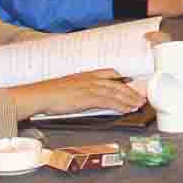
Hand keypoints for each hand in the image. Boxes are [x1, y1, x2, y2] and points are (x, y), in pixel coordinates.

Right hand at [11, 70, 143, 118]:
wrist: (40, 95)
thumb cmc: (50, 93)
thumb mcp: (68, 87)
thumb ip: (80, 89)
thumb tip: (85, 95)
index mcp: (86, 75)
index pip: (109, 72)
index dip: (122, 78)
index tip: (131, 82)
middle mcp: (91, 79)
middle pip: (117, 84)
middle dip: (131, 91)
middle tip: (142, 97)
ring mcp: (90, 88)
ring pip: (116, 92)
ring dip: (130, 99)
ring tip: (139, 104)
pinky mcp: (88, 98)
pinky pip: (109, 101)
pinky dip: (120, 105)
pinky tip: (127, 109)